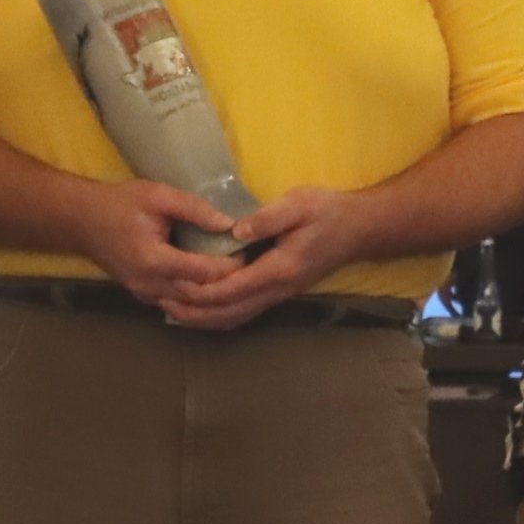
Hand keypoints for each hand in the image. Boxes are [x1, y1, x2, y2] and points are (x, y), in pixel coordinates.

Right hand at [74, 180, 247, 305]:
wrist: (81, 221)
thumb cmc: (119, 204)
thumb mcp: (158, 196)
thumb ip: (195, 209)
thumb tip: (229, 224)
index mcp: (154, 261)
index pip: (203, 273)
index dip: (230, 266)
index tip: (250, 253)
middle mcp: (150, 285)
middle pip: (199, 296)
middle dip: (226, 285)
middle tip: (251, 270)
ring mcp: (145, 294)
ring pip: (188, 306)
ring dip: (213, 296)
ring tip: (237, 280)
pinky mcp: (143, 296)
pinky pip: (176, 304)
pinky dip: (197, 299)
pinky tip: (215, 287)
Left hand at [161, 187, 375, 329]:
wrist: (360, 229)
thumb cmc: (330, 212)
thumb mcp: (300, 204)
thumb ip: (268, 218)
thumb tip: (236, 231)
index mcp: (279, 268)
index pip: (233, 288)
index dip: (202, 290)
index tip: (174, 285)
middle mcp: (278, 289)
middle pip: (230, 312)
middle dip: (196, 312)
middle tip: (163, 304)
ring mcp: (280, 293)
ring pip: (237, 317)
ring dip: (206, 318)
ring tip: (176, 311)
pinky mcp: (280, 291)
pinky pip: (245, 311)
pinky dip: (221, 314)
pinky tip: (204, 308)